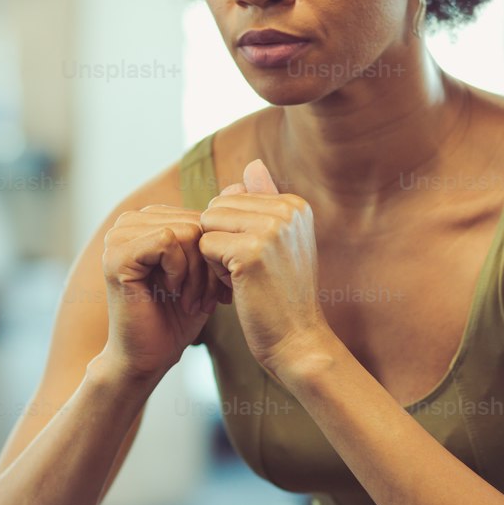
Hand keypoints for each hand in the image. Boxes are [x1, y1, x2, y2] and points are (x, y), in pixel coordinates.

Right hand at [101, 205, 232, 380]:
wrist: (151, 356)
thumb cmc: (179, 316)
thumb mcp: (208, 267)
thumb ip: (218, 228)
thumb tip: (239, 184)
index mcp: (148, 220)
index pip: (201, 217)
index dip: (214, 254)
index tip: (213, 288)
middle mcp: (129, 222)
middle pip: (195, 222)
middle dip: (207, 265)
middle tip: (201, 298)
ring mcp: (118, 236)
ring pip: (186, 231)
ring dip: (195, 272)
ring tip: (188, 298)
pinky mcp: (116, 254)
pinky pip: (169, 241)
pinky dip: (179, 271)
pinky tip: (171, 292)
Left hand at [197, 158, 332, 375]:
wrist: (297, 340)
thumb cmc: (283, 296)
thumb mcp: (280, 243)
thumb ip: (266, 201)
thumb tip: (253, 164)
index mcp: (295, 204)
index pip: (234, 197)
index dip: (233, 232)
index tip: (257, 261)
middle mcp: (287, 210)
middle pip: (218, 207)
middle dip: (220, 240)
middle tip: (247, 272)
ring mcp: (271, 229)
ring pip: (208, 223)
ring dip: (215, 254)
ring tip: (243, 277)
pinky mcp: (251, 251)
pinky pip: (205, 245)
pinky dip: (213, 270)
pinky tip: (237, 288)